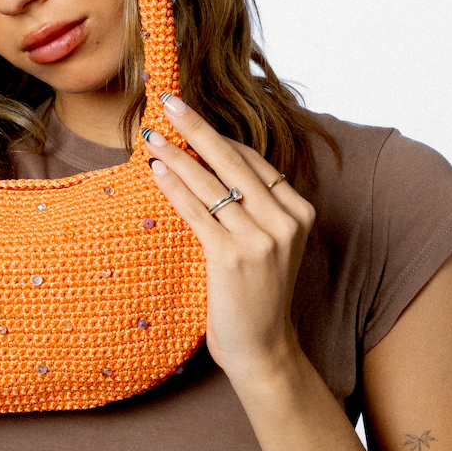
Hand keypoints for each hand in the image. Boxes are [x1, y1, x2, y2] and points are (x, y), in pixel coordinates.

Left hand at [144, 96, 316, 384]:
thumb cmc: (257, 297)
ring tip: (152, 135)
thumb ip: (252, 210)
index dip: (219, 138)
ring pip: (212, 184)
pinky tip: (156, 170)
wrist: (263, 349)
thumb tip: (210, 168)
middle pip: (234, 161)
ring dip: (178, 154)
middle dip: (198, 127)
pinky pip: (197, 212)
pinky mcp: (233, 257)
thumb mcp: (268, 247)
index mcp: (299, 213)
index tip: (192, 117)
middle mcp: (285, 221)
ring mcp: (261, 239)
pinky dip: (174, 187)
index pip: (254, 162)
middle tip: (170, 102)